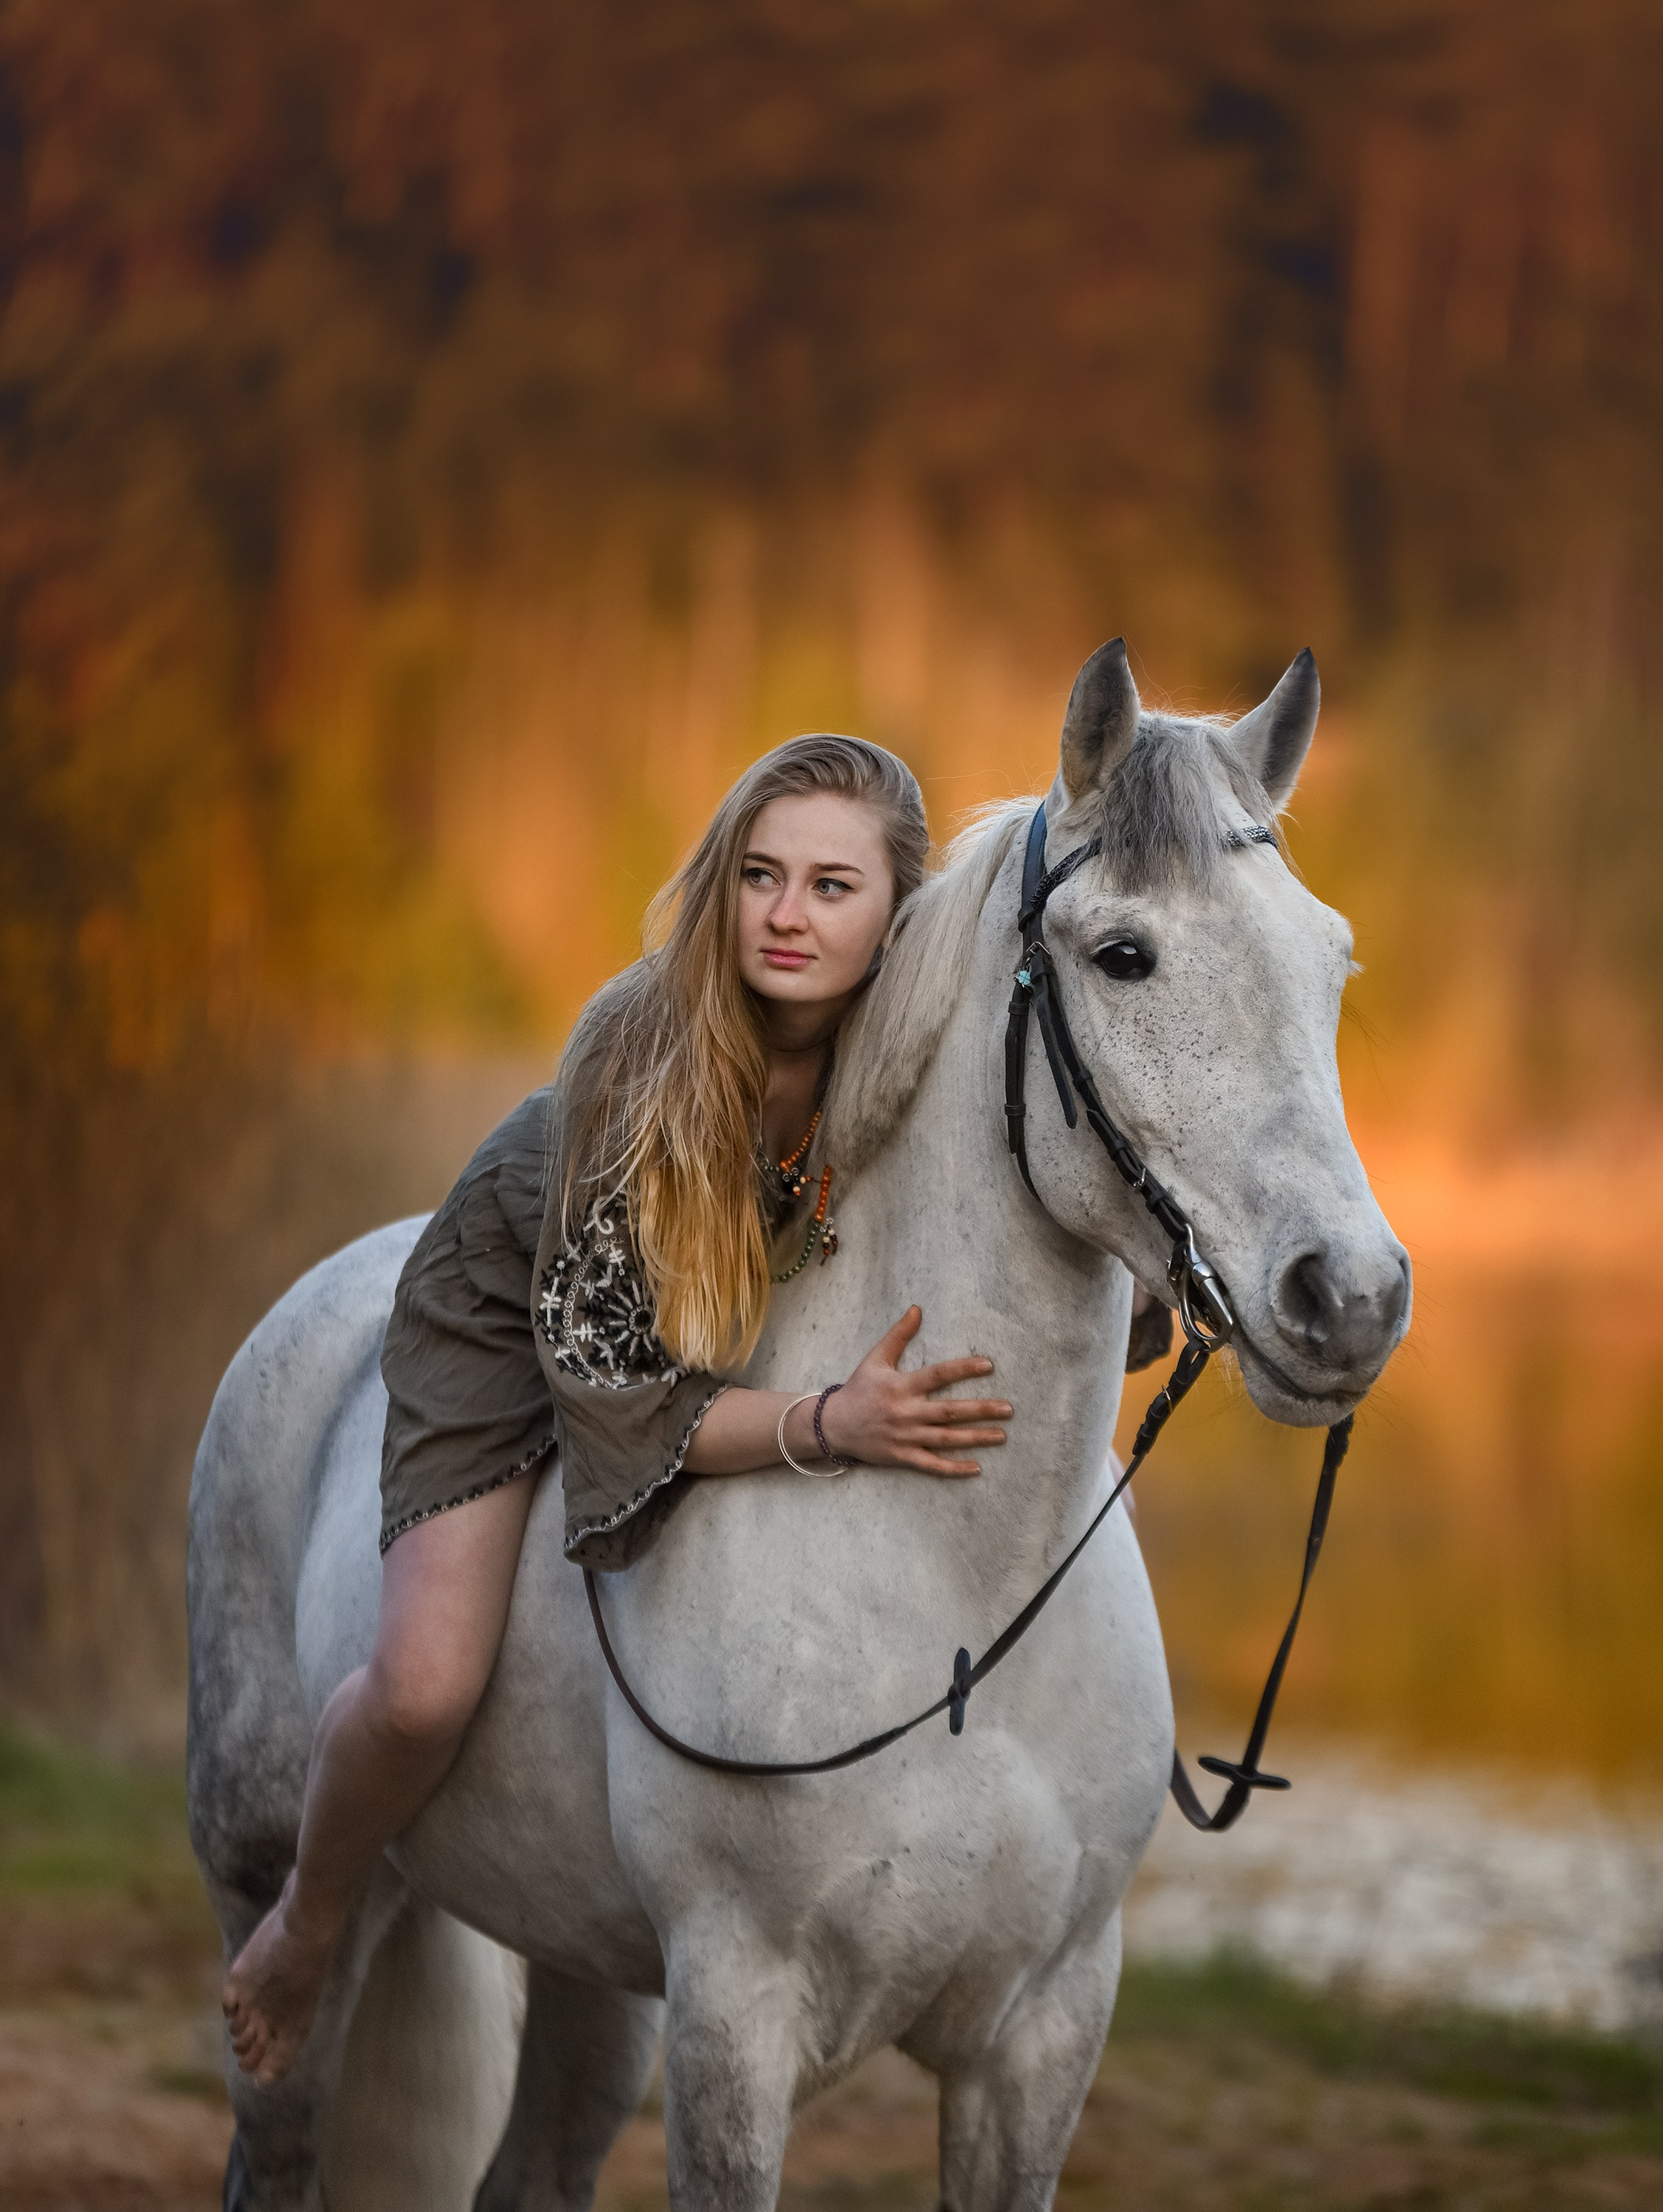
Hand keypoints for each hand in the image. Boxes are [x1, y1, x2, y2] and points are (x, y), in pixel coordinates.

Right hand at [817, 1307, 1010, 1477]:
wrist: (834, 1426)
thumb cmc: (858, 1389)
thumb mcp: (875, 1359)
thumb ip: (898, 1335)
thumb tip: (917, 1308)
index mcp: (902, 1386)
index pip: (938, 1375)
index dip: (964, 1369)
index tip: (989, 1365)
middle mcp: (906, 1412)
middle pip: (949, 1411)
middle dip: (981, 1410)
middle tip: (1008, 1409)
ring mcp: (905, 1437)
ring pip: (946, 1439)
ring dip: (975, 1438)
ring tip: (1001, 1435)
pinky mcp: (902, 1457)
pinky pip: (931, 1465)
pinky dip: (953, 1468)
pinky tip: (976, 1468)